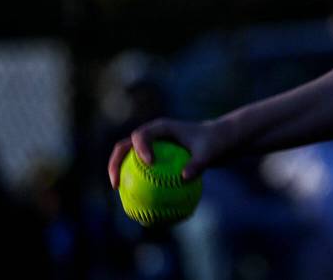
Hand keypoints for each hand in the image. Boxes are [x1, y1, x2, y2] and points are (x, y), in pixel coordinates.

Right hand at [107, 117, 231, 188]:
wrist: (217, 140)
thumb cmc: (213, 143)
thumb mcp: (210, 152)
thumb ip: (198, 163)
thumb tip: (184, 178)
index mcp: (161, 128)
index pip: (142, 135)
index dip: (140, 148)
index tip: (149, 163)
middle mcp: (152, 135)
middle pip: (124, 146)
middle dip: (115, 163)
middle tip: (116, 185)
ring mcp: (150, 146)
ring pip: (128, 159)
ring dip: (120, 175)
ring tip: (120, 195)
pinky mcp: (153, 157)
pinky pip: (140, 171)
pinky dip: (137, 184)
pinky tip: (139, 203)